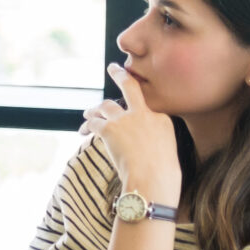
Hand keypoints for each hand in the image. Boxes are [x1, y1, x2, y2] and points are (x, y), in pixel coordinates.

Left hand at [84, 63, 180, 206]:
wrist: (153, 181)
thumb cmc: (162, 175)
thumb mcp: (166, 151)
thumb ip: (154, 140)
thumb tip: (142, 145)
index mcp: (162, 118)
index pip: (145, 104)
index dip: (135, 102)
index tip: (131, 100)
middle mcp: (144, 114)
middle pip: (130, 87)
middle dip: (120, 75)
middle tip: (113, 68)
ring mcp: (126, 119)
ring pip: (105, 106)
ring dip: (95, 109)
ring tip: (87, 114)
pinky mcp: (110, 128)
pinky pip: (93, 122)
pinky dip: (86, 126)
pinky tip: (82, 131)